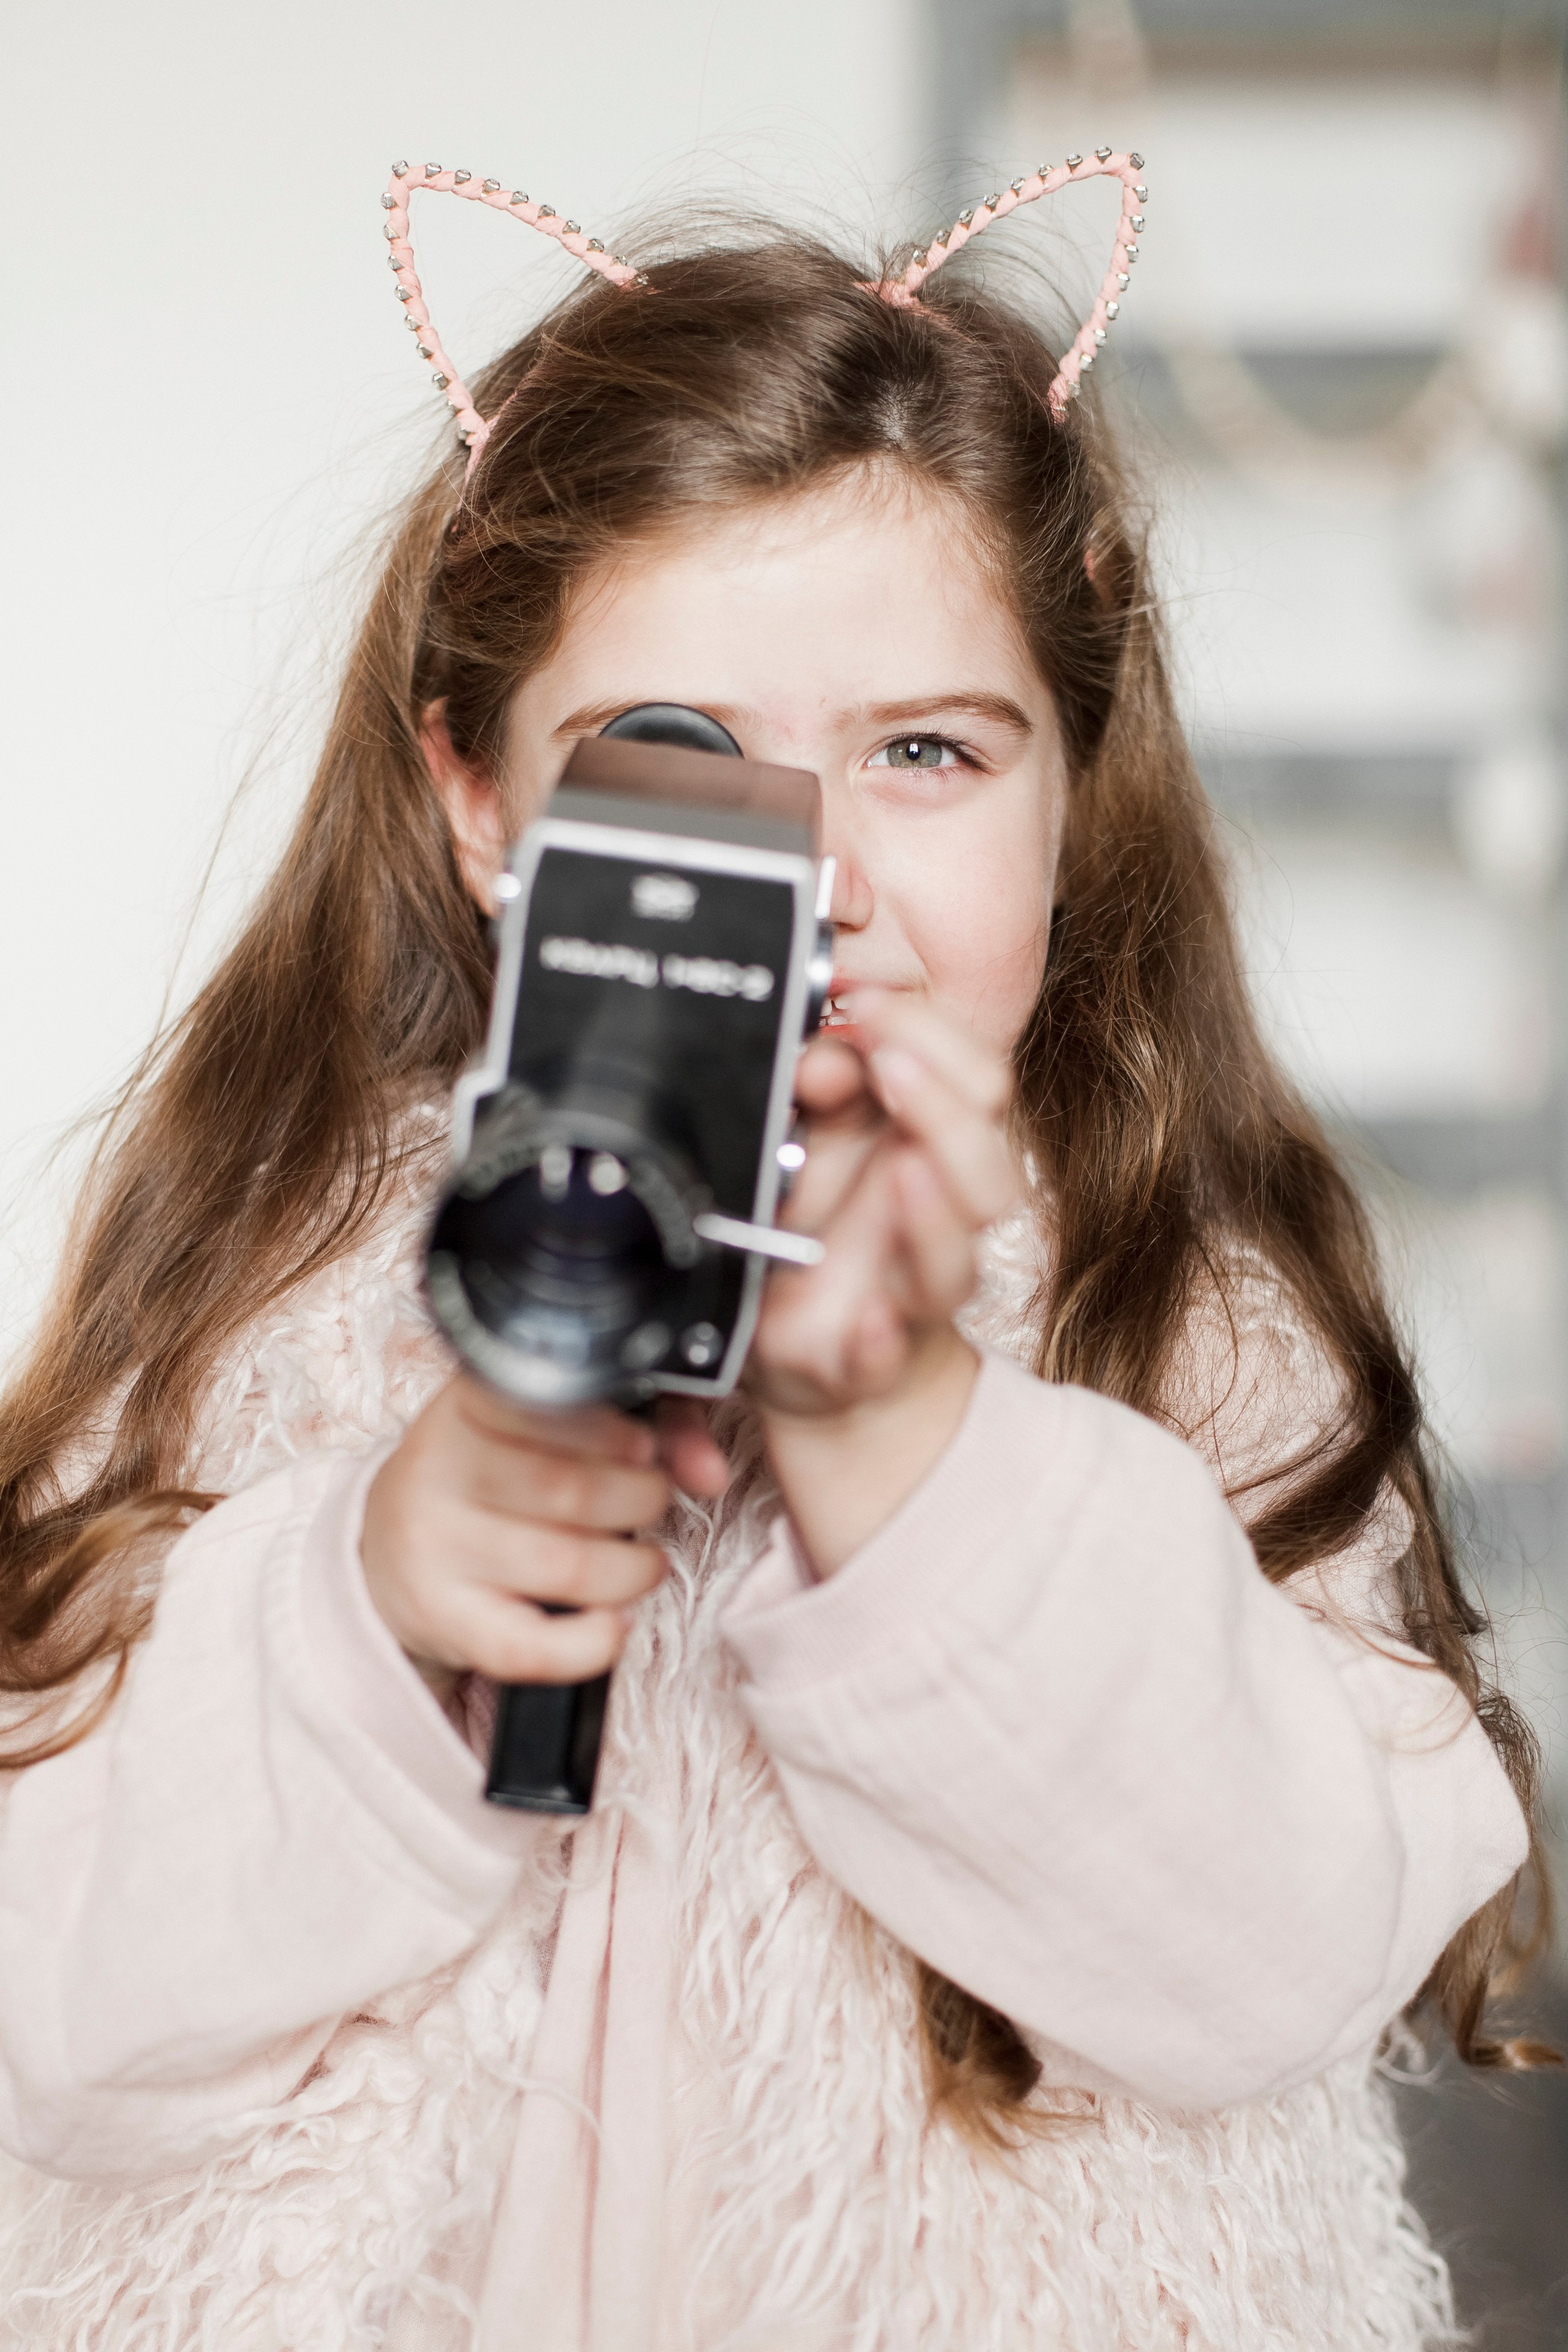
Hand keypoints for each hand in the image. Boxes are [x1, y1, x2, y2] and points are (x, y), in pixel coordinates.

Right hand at [361, 1376, 728, 1701]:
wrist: (387, 1550)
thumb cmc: (492, 1481)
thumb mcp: (541, 1432)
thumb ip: (639, 1430)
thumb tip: (712, 1470)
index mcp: (466, 1409)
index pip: (548, 1408)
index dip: (614, 1432)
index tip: (646, 1446)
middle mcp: (438, 1473)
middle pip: (570, 1490)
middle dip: (640, 1499)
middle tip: (652, 1501)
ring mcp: (435, 1550)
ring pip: (564, 1566)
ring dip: (632, 1571)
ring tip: (644, 1564)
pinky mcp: (442, 1619)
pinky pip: (527, 1647)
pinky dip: (589, 1645)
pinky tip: (611, 1625)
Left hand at [749, 990, 1022, 1420]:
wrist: (820, 1358)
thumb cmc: (821, 1236)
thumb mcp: (812, 1143)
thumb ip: (821, 1091)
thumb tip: (820, 1053)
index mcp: (931, 1152)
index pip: (981, 1079)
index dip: (934, 1034)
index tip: (865, 1004)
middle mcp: (937, 1224)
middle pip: (989, 1164)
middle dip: (944, 1107)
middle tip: (886, 1065)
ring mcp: (907, 1296)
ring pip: (958, 1263)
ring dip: (935, 1214)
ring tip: (904, 1171)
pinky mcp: (867, 1361)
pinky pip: (886, 1356)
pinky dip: (880, 1340)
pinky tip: (868, 1321)